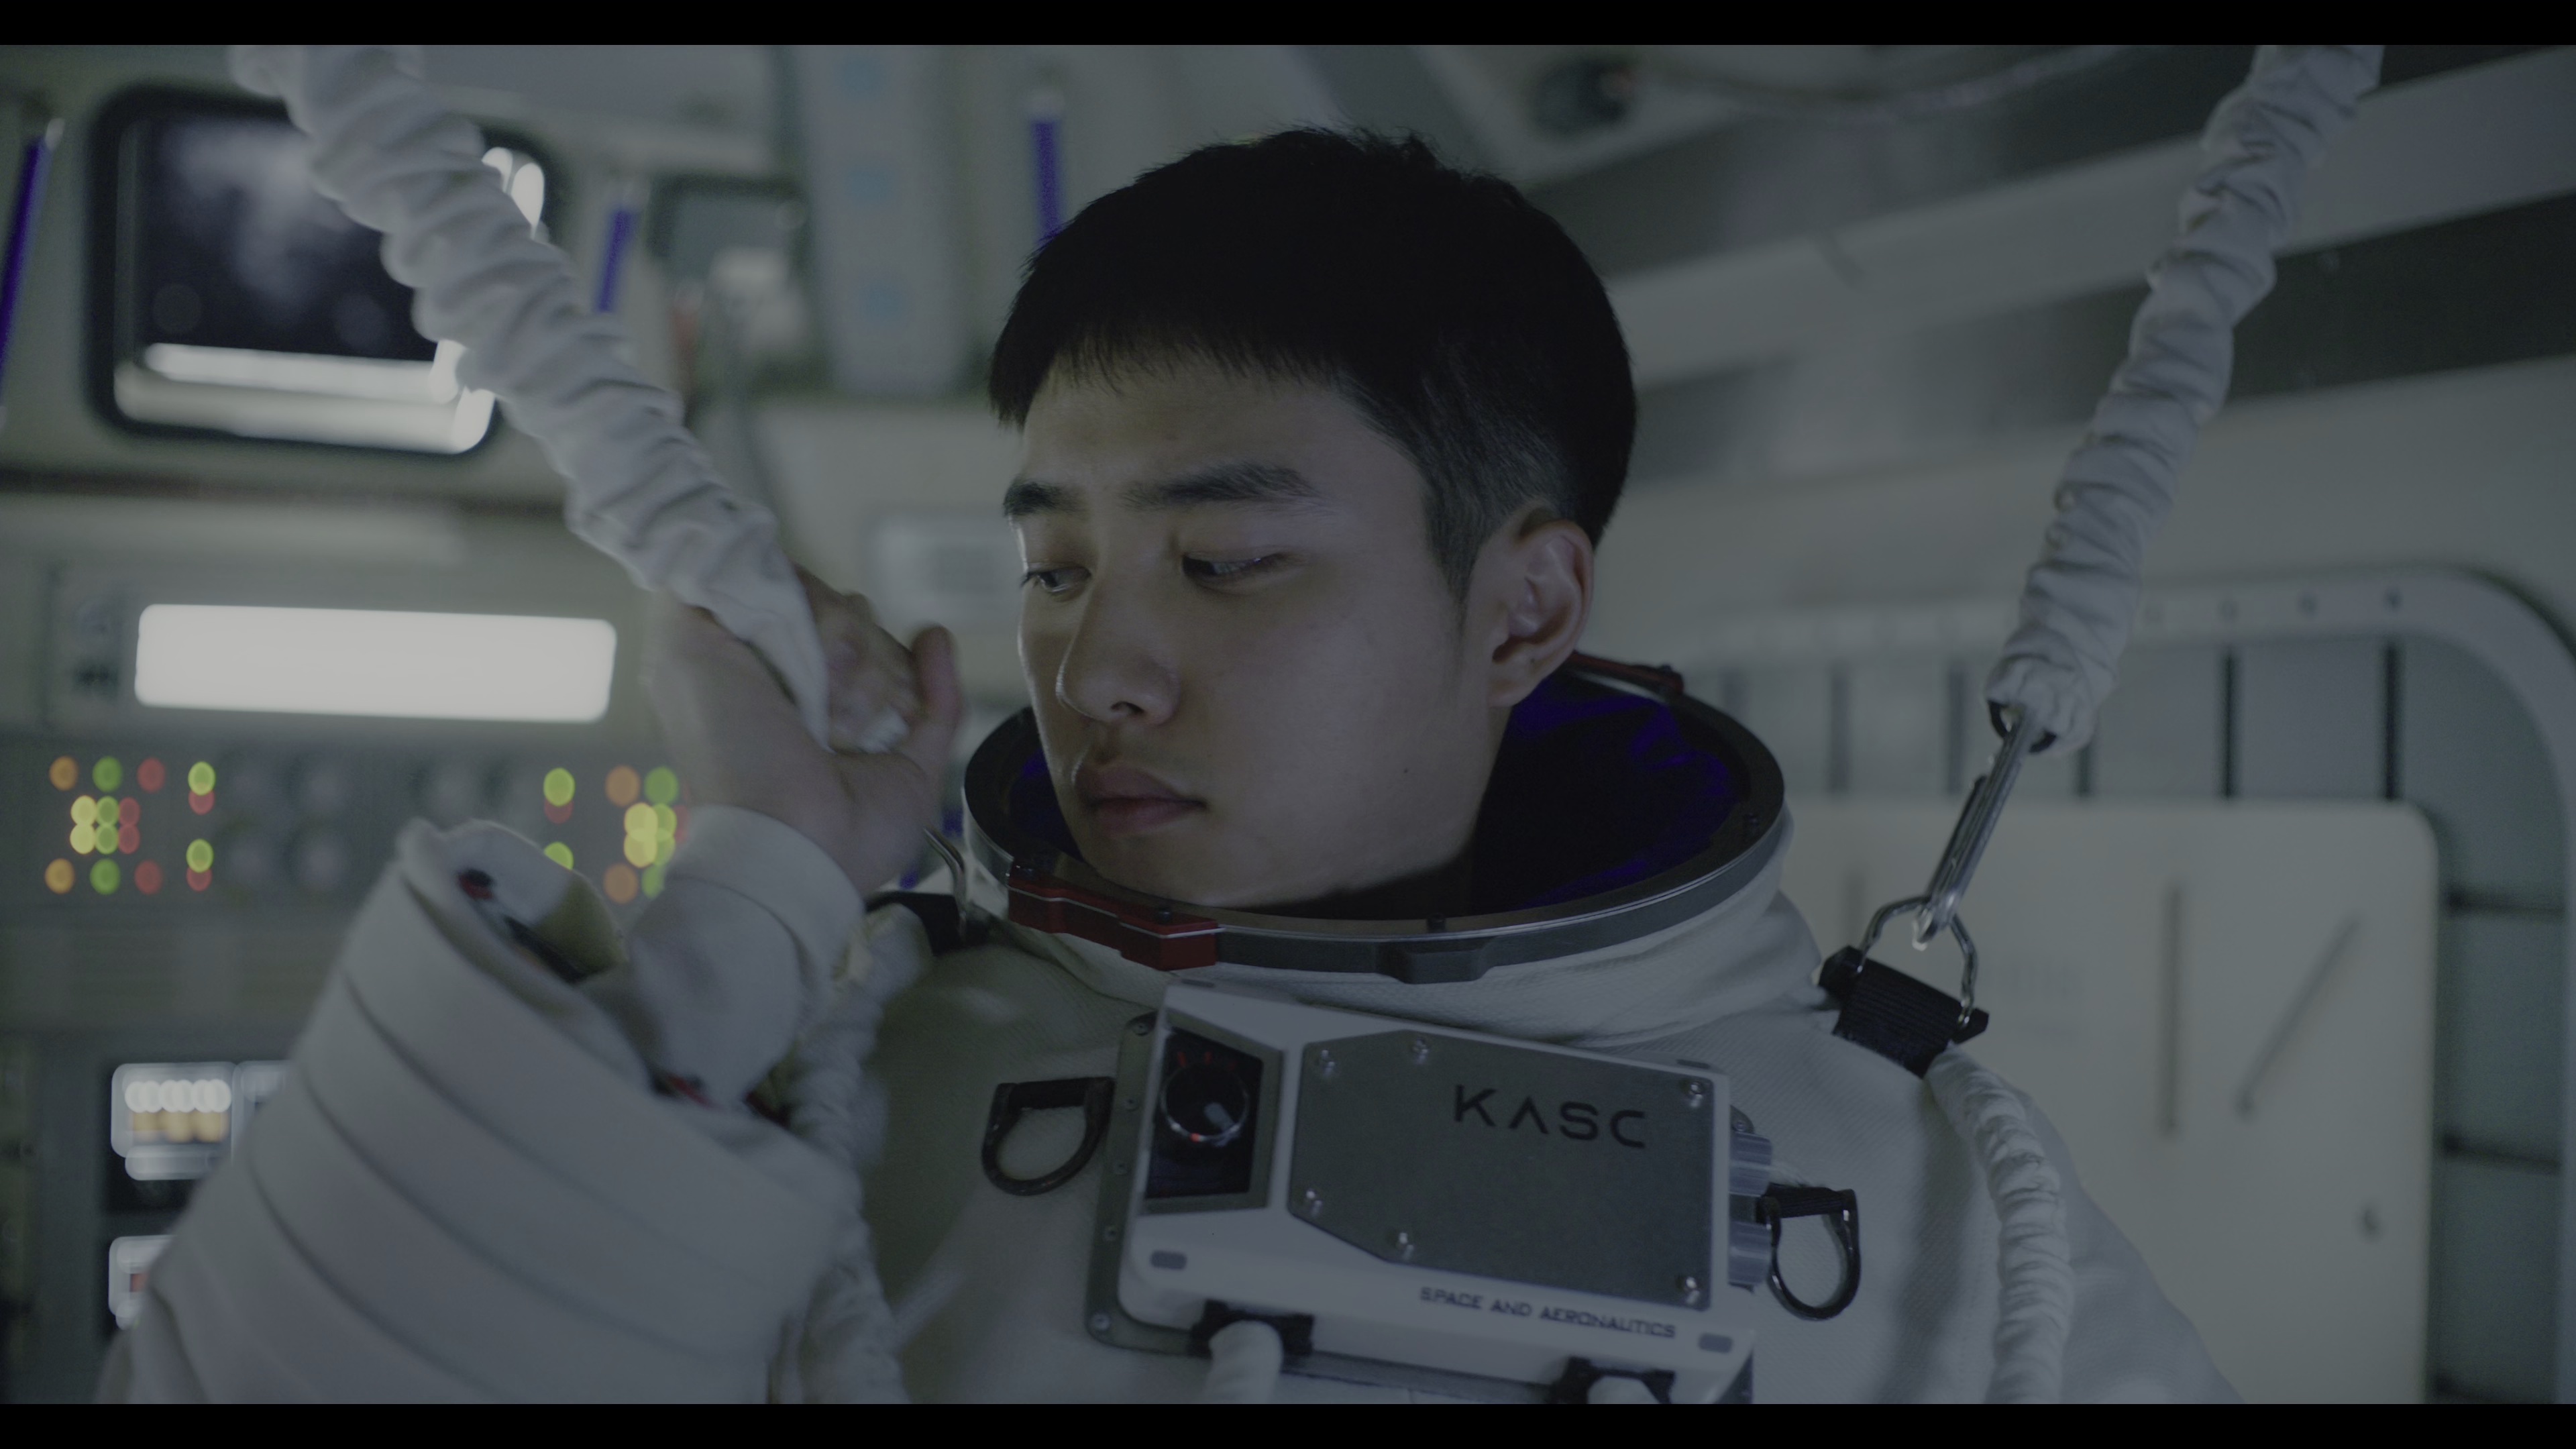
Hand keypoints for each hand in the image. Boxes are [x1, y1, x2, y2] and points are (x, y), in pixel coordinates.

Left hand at [643, 573, 964, 895]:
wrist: (790, 838)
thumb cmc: (734, 750)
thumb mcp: (684, 656)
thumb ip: (694, 595)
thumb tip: (724, 549)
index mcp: (759, 678)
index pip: (793, 602)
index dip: (797, 594)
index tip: (788, 609)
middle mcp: (811, 698)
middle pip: (845, 618)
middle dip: (835, 633)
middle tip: (816, 678)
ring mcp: (866, 727)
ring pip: (889, 650)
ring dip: (870, 667)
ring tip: (848, 714)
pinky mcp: (914, 757)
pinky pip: (941, 697)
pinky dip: (937, 667)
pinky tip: (928, 643)